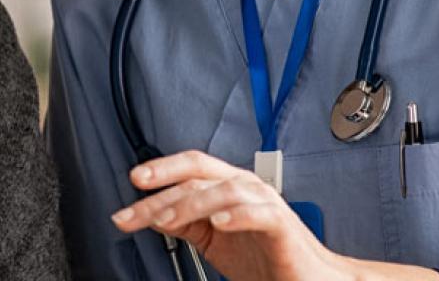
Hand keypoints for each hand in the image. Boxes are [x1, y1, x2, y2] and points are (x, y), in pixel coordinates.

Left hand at [110, 150, 362, 280]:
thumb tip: (153, 212)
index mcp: (229, 186)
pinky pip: (259, 213)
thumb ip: (187, 222)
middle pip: (199, 176)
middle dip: (162, 192)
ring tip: (165, 219)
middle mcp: (246, 188)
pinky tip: (218, 223)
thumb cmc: (264, 256)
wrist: (305, 278)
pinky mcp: (282, 225)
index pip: (190, 168)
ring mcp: (265, 203)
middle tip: (135, 209)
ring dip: (190, 204)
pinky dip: (237, 215)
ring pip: (224, 190)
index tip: (133, 182)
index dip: (161, 170)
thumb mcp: (213, 238)